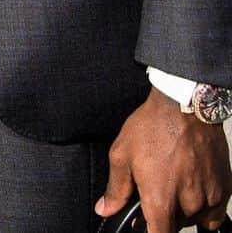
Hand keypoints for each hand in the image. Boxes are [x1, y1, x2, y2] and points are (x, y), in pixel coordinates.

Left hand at [96, 88, 231, 230]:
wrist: (184, 105)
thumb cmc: (152, 126)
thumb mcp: (123, 153)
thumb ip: (115, 188)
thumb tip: (105, 209)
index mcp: (160, 200)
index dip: (150, 232)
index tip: (145, 224)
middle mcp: (188, 204)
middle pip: (175, 226)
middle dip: (163, 215)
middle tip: (155, 192)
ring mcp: (209, 198)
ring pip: (194, 219)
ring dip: (183, 210)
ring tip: (173, 184)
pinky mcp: (224, 189)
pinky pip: (214, 213)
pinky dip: (203, 207)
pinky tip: (192, 188)